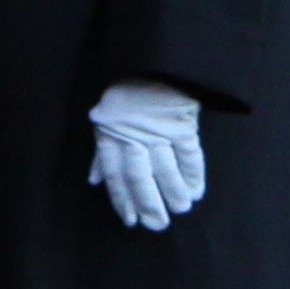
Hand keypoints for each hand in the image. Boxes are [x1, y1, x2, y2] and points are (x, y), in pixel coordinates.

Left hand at [86, 78, 207, 230]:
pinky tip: (195, 191)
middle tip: (158, 225)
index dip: (122, 200)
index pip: (114, 176)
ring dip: (174, 194)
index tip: (132, 220)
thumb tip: (94, 181)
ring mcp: (158, 131)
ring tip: (180, 209)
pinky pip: (189, 157)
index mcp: (110, 135)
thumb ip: (101, 152)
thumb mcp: (105, 119)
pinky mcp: (182, 125)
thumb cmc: (124, 95)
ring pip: (166, 171)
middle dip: (149, 206)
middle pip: (140, 179)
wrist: (152, 63)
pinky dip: (193, 176)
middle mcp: (133, 136)